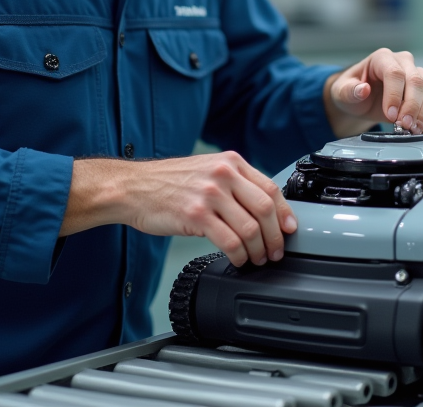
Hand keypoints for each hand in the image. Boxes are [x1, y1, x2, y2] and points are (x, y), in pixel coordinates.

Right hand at [60, 152, 294, 267]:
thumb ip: (234, 183)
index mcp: (230, 162)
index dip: (285, 214)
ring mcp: (210, 194)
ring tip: (256, 259)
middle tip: (275, 252)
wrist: (132, 187)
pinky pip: (229, 241)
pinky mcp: (196, 215)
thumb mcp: (207, 170)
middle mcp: (223, 175)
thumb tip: (262, 210)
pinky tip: (237, 260)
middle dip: (275, 237)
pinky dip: (239, 255)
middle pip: (265, 210)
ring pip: (250, 228)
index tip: (290, 230)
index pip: (271, 189)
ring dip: (258, 250)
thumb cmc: (167, 183)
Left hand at [323, 48, 422, 136]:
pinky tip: (422, 129)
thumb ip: (348, 90)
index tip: (390, 115)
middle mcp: (403, 62)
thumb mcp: (342, 91)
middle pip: (416, 81)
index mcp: (382, 58)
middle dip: (412, 107)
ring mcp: (417, 75)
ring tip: (413, 130)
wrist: (362, 99)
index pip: (394, 73)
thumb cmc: (352, 91)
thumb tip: (362, 90)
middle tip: (404, 126)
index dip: (394, 95)